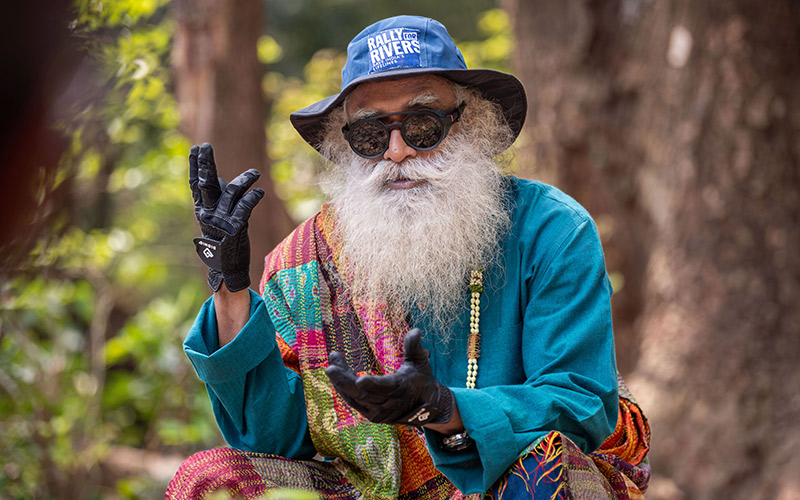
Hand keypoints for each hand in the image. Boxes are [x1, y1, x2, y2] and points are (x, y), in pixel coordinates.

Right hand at [189, 143, 263, 291]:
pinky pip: (245, 207)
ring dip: (245, 180)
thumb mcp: (218, 219)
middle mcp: (208, 214)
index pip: (196, 184)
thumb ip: (219, 199)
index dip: (196, 166)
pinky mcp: (235, 228)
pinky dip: (253, 196)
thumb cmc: (225, 241)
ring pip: (231, 192)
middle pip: (206, 184)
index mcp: (202, 210)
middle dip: (206, 164)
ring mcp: (221, 221)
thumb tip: (220, 180)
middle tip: (206, 146)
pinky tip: (259, 191)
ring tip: (256, 173)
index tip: (196, 149)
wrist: (228, 269)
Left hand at [325, 329, 453, 425]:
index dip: (373, 384)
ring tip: (332, 364)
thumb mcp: (420, 362)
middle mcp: (388, 404)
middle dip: (345, 380)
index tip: (360, 380)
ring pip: (355, 398)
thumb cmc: (422, 381)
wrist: (426, 409)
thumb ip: (414, 347)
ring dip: (340, 382)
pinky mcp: (372, 416)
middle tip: (330, 367)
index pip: (385, 387)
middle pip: (363, 394)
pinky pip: (354, 402)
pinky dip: (344, 390)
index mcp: (402, 389)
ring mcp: (379, 412)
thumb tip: (415, 330)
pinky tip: (336, 375)